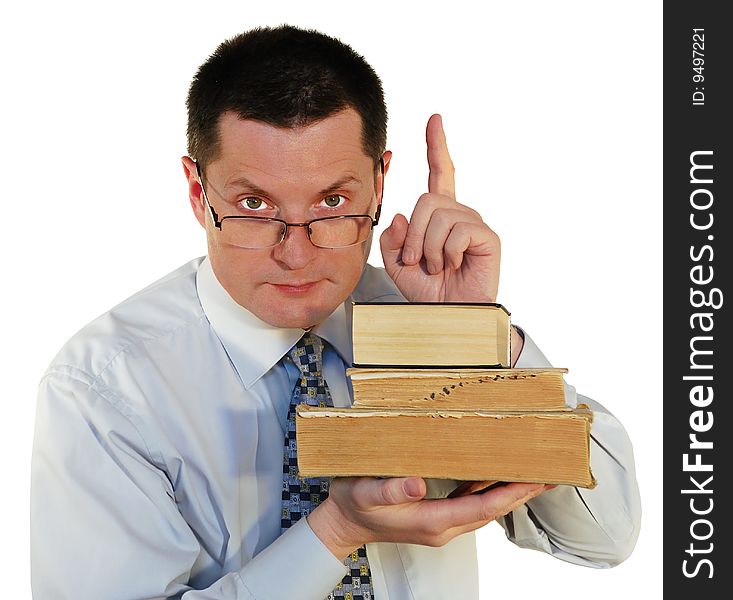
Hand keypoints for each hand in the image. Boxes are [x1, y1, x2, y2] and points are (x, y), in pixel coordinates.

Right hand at [307, 476, 551, 559]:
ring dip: (509, 490)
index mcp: (433, 521)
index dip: (512, 493)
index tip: (536, 479)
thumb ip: (392, 489)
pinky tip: (496, 474)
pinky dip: (489, 489)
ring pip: (484, 506)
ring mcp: (441, 521)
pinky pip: (471, 502)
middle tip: (548, 472)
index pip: (484, 508)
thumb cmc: (353, 505)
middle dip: (521, 492)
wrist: (342, 523)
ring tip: (530, 472)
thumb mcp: (366, 493)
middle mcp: (444, 525)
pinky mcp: (436, 513)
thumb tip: (419, 483)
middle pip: (492, 509)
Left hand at [380, 114, 500, 302]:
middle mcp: (459, 213)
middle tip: (419, 261)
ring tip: (438, 267)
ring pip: (438, 215)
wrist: (448, 316)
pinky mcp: (487, 236)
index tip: (434, 120)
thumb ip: (392, 240)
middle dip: (414, 235)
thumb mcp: (398, 265)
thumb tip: (400, 215)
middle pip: (426, 199)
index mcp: (439, 216)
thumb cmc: (429, 292)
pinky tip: (454, 265)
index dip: (436, 146)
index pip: (439, 173)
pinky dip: (446, 253)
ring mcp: (474, 223)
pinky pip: (456, 230)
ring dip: (428, 248)